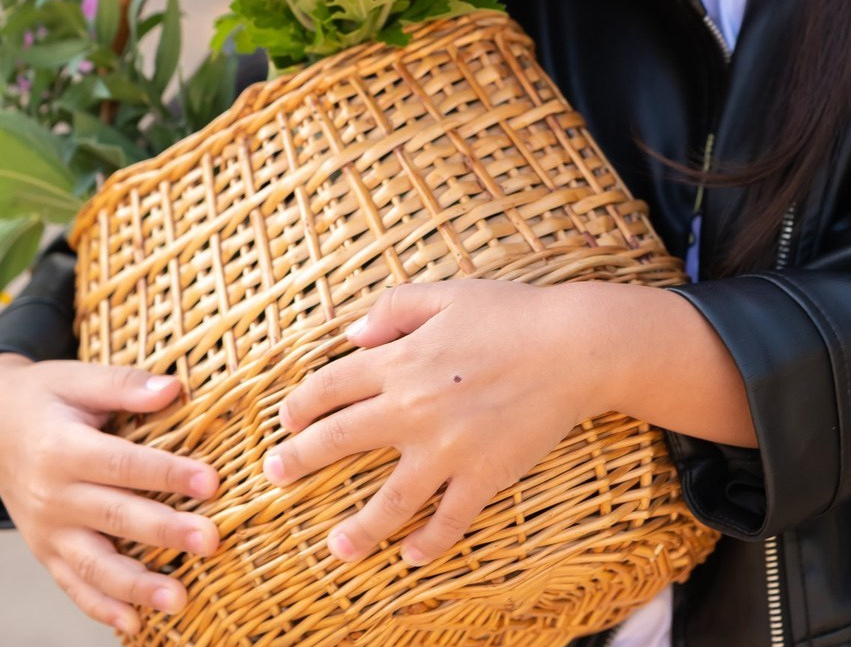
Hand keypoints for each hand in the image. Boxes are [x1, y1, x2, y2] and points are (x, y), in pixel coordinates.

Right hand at [0, 354, 220, 636]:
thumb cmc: (47, 396)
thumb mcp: (79, 378)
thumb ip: (126, 386)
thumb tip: (174, 388)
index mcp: (62, 449)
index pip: (123, 464)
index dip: (167, 474)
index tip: (211, 483)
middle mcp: (51, 495)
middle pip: (115, 516)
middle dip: (165, 532)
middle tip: (210, 542)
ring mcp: (46, 530)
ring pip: (94, 563)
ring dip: (137, 585)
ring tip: (180, 599)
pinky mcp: (45, 550)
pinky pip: (72, 584)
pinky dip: (101, 607)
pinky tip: (135, 624)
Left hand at [264, 279, 596, 568]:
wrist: (575, 346)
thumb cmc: (511, 312)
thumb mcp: (447, 293)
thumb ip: (393, 308)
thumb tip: (351, 334)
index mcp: (402, 358)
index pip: (331, 385)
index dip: (301, 404)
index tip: (287, 419)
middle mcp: (414, 407)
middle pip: (339, 439)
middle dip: (299, 460)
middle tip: (275, 475)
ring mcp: (448, 448)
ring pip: (387, 500)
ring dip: (356, 528)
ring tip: (334, 548)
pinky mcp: (483, 475)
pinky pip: (448, 521)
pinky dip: (428, 544)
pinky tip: (410, 557)